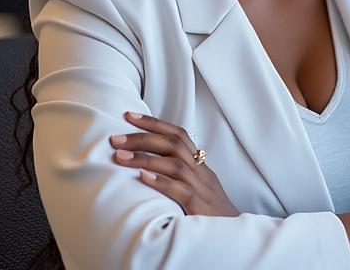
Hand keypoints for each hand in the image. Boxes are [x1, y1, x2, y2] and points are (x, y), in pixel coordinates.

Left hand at [109, 111, 239, 217]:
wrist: (233, 235)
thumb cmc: (210, 212)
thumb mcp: (196, 186)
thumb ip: (179, 173)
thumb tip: (148, 163)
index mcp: (200, 164)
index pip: (178, 134)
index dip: (154, 123)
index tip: (129, 115)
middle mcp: (201, 171)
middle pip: (174, 143)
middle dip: (143, 137)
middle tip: (116, 138)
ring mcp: (202, 187)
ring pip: (175, 164)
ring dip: (145, 157)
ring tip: (120, 156)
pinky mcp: (200, 206)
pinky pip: (181, 190)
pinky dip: (161, 181)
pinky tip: (142, 177)